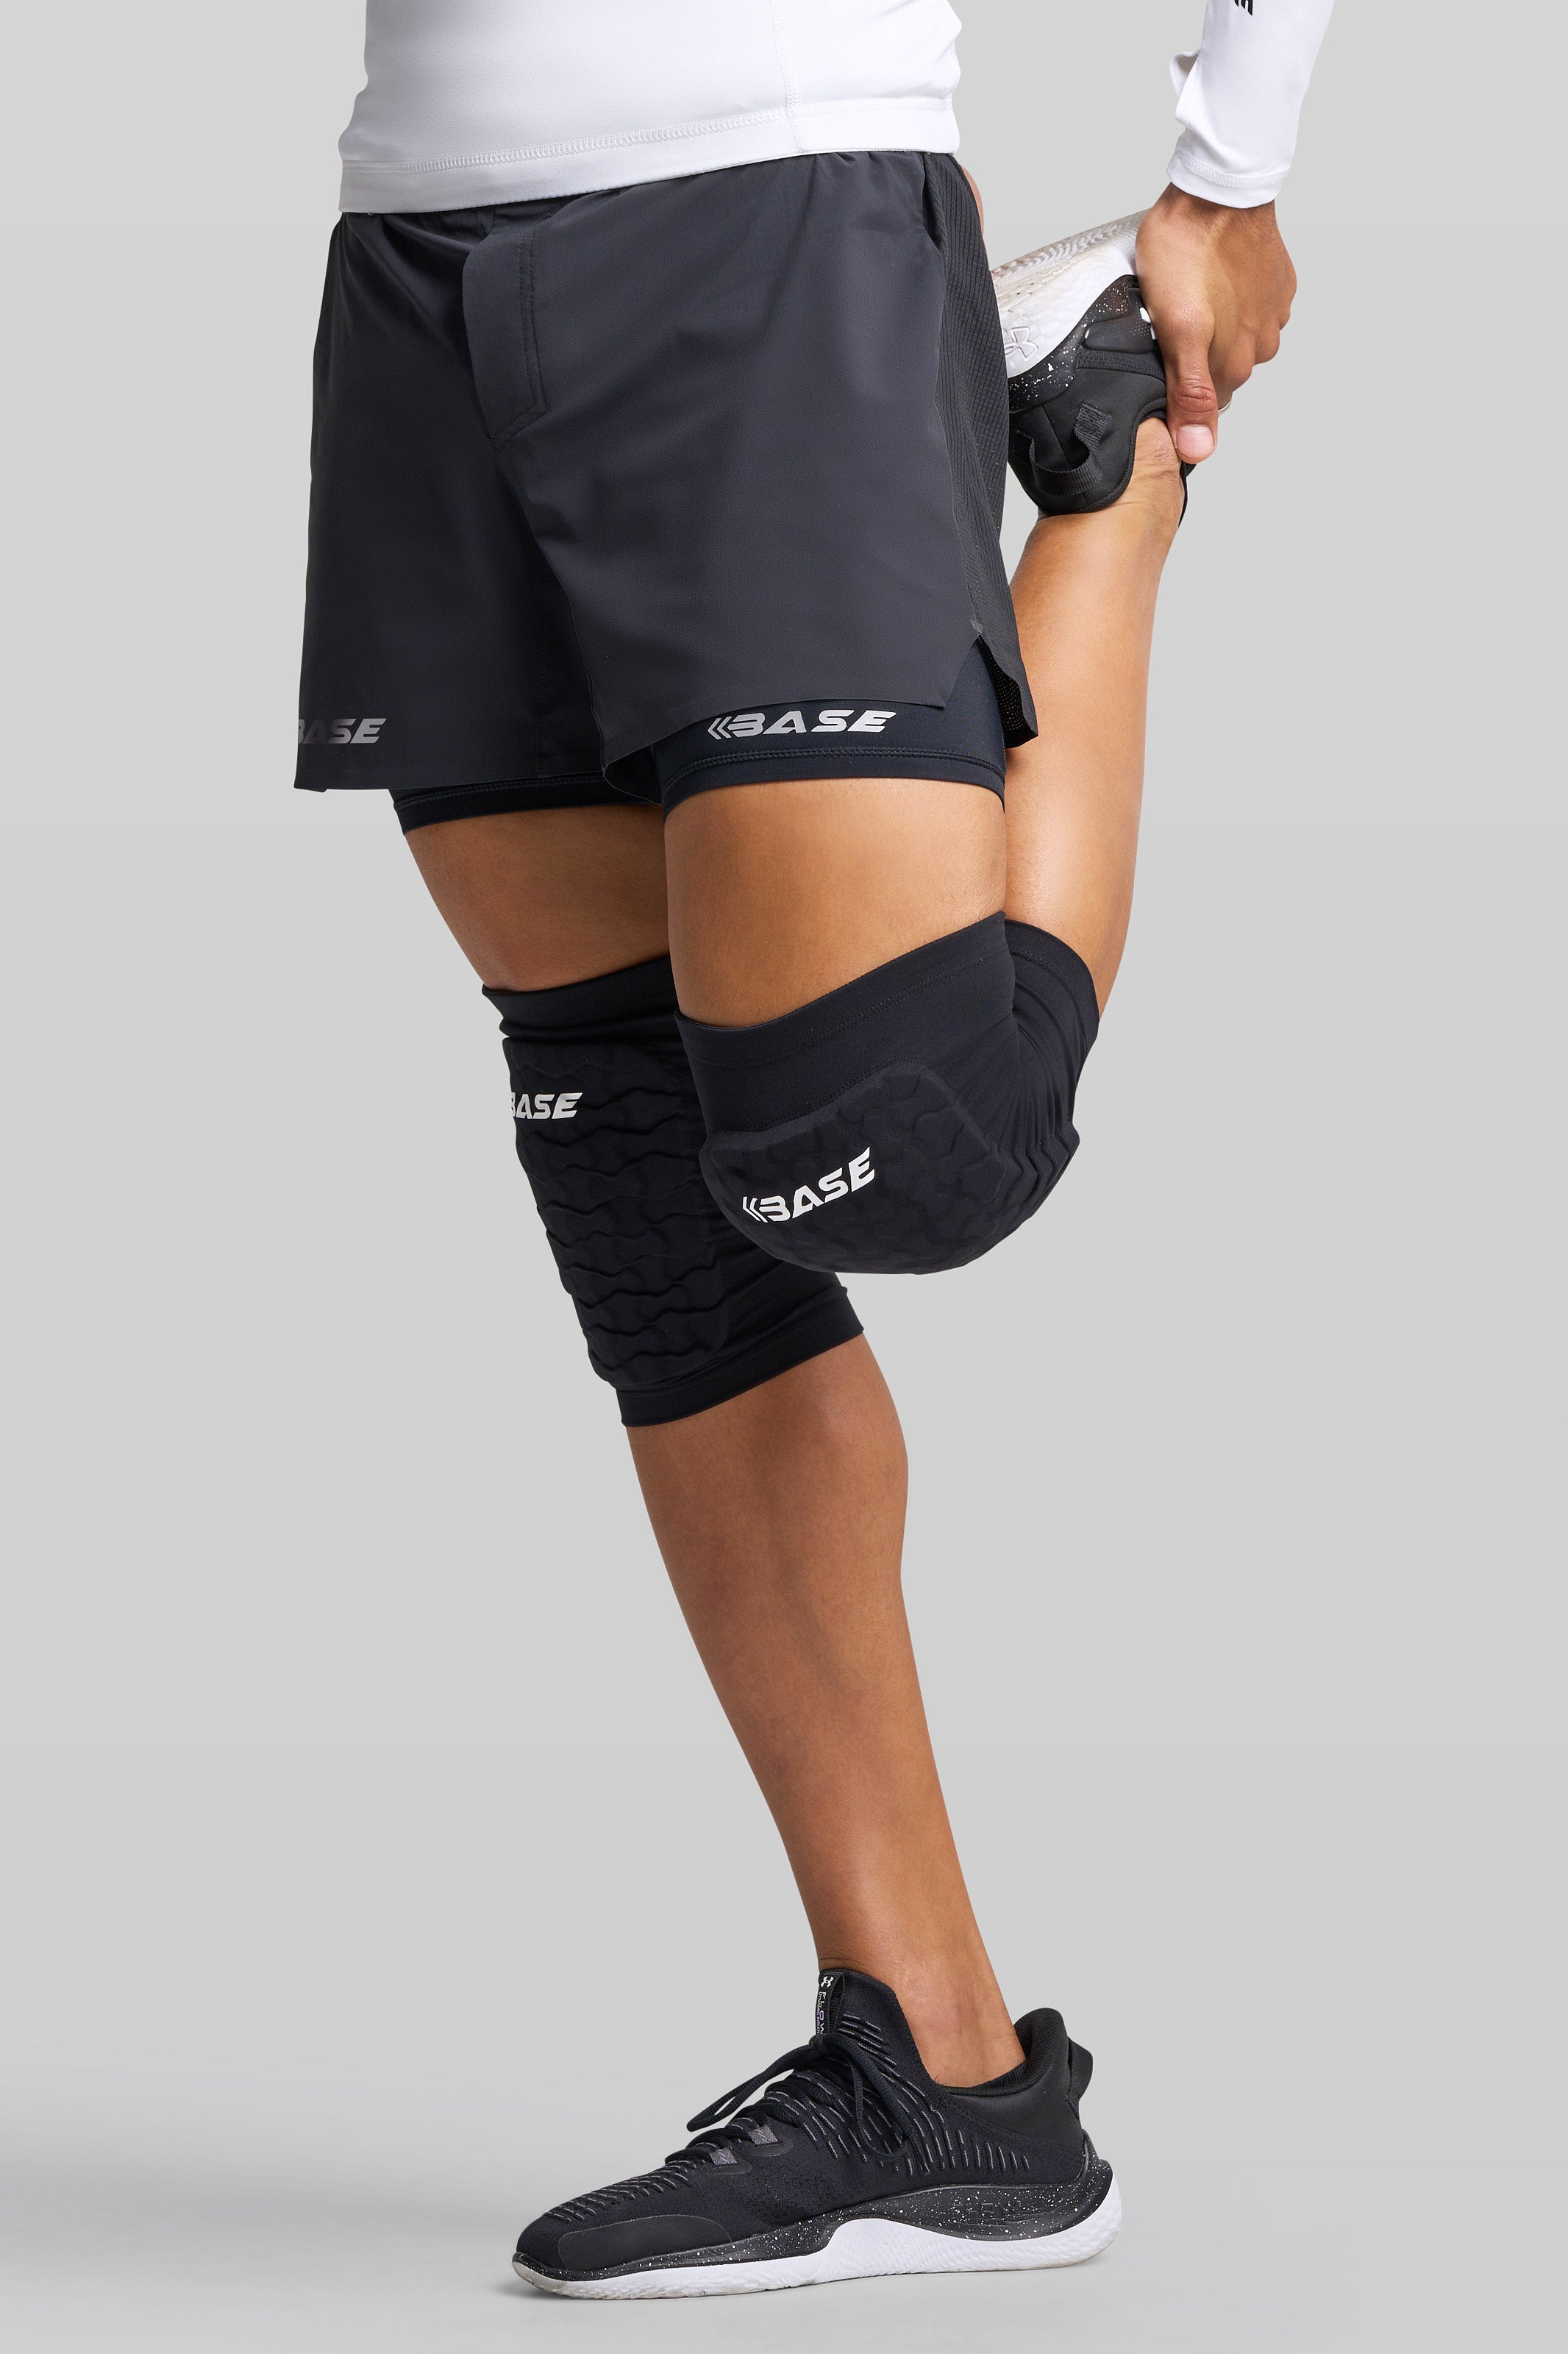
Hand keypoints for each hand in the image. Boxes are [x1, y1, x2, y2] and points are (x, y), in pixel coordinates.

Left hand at [1135, 187, 1295, 464]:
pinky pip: (1250, 304)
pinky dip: (1230, 296)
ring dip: (1212, 323)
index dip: (1178, 387)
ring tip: (1189, 292)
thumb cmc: (1188, 248)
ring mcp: (1273, 310)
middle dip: (1194, 354)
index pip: (1205, 402)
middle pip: (1220, 369)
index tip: (1161, 358)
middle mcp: (1263, 343)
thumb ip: (1189, 393)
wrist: (1218, 186)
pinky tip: (1212, 277)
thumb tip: (1199, 448)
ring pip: (1235, 336)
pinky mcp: (1277, 281)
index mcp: (1239, 362)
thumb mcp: (1176, 329)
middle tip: (1168, 319)